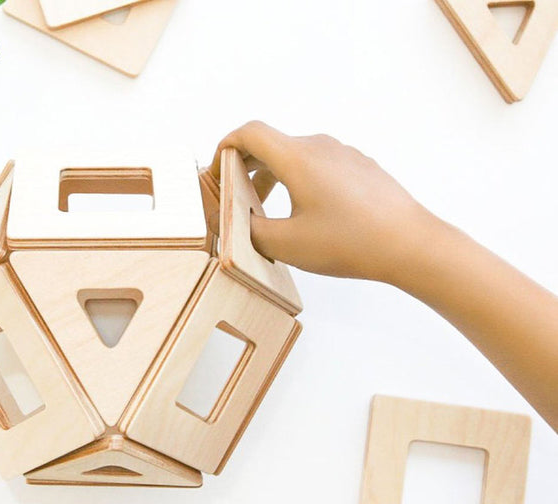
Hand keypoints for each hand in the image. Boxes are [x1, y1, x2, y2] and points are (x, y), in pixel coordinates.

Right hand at [210, 121, 446, 283]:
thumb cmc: (350, 242)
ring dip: (273, 177)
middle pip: (270, 144)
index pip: (248, 133)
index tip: (215, 172)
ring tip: (268, 211)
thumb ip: (248, 229)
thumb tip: (233, 220)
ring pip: (295, 156)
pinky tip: (306, 214)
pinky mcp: (360, 168)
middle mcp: (320, 147)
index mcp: (297, 157)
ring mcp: (343, 155)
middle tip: (235, 198)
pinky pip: (319, 165)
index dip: (224, 149)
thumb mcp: (285, 245)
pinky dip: (299, 181)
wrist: (411, 244)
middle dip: (245, 168)